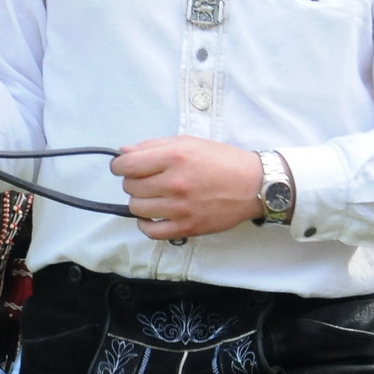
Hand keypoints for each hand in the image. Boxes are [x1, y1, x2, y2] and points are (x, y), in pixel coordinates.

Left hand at [111, 137, 263, 239]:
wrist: (254, 185)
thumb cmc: (222, 160)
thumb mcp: (189, 142)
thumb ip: (153, 146)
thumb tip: (124, 152)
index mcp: (174, 157)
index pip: (127, 165)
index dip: (119, 165)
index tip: (124, 166)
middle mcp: (175, 183)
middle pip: (130, 187)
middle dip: (133, 181)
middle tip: (147, 179)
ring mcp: (180, 208)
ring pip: (136, 208)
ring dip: (140, 200)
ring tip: (153, 195)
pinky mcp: (187, 227)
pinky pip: (150, 231)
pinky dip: (146, 223)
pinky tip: (153, 215)